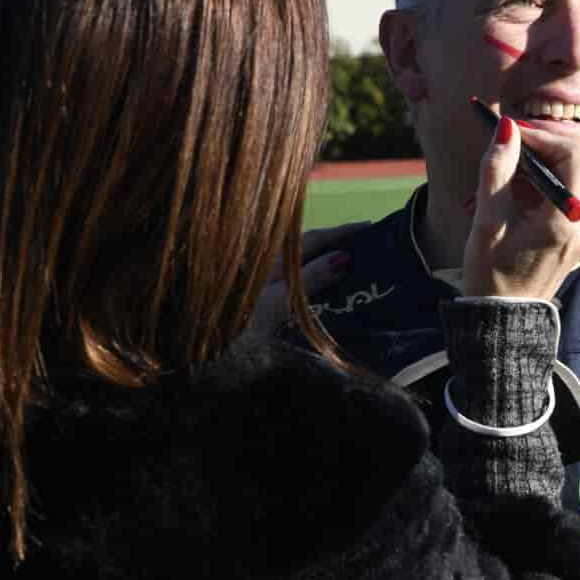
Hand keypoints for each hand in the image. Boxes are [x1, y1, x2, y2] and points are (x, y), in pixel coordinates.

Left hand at [253, 222, 368, 327]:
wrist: (209, 352)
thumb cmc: (242, 327)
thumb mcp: (278, 302)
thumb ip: (309, 279)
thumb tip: (344, 256)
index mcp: (271, 260)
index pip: (314, 239)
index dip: (342, 232)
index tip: (370, 227)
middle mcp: (269, 266)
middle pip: (310, 249)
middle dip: (340, 244)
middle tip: (371, 243)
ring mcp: (266, 283)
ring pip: (304, 264)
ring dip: (330, 261)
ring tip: (358, 263)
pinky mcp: (265, 302)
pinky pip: (300, 281)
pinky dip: (319, 279)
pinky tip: (331, 286)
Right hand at [463, 117, 579, 299]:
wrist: (506, 319)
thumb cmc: (492, 276)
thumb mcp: (487, 222)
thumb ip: (497, 171)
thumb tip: (506, 128)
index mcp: (567, 219)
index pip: (571, 151)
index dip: (539, 134)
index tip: (508, 134)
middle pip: (575, 157)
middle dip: (539, 145)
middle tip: (505, 147)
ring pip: (571, 171)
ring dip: (537, 163)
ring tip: (503, 178)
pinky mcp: (578, 230)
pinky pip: (567, 190)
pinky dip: (541, 181)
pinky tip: (513, 195)